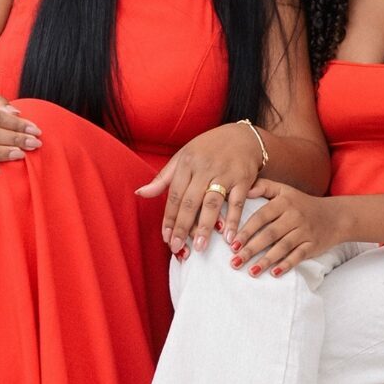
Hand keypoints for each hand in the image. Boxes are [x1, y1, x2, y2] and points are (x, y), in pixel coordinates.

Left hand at [135, 123, 263, 254]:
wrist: (242, 136)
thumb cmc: (208, 149)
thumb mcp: (183, 157)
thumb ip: (163, 178)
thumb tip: (140, 193)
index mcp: (187, 163)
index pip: (174, 195)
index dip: (169, 218)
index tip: (165, 237)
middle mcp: (204, 168)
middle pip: (190, 202)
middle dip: (183, 227)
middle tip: (177, 247)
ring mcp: (224, 173)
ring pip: (212, 203)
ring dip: (205, 227)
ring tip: (199, 247)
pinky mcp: (243, 179)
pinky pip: (237, 202)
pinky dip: (233, 220)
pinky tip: (229, 237)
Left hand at [230, 181, 341, 275]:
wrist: (335, 216)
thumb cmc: (302, 204)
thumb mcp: (284, 190)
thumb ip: (264, 187)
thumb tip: (243, 190)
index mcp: (284, 202)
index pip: (261, 217)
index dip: (246, 230)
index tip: (231, 243)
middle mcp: (294, 216)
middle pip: (269, 234)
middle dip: (251, 249)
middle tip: (235, 261)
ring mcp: (305, 231)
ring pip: (282, 247)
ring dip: (266, 261)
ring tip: (250, 271)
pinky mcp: (313, 245)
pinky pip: (298, 256)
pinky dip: (286, 265)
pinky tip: (274, 273)